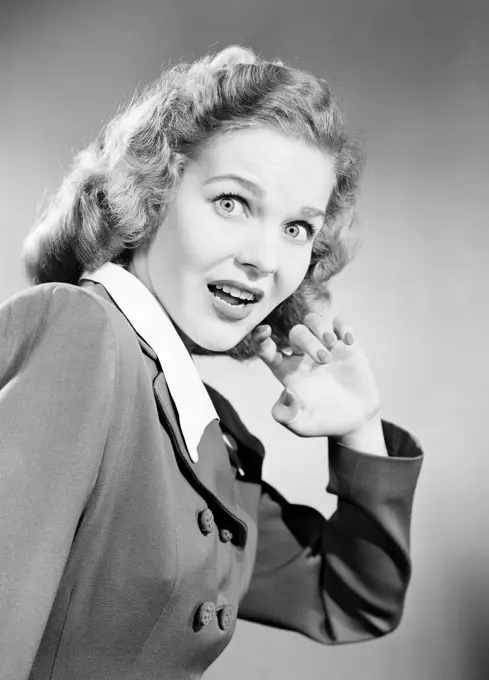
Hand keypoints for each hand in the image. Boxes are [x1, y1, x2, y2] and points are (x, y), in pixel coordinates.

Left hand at [251, 313, 383, 444]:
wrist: (355, 422)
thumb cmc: (324, 423)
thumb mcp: (301, 426)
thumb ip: (286, 415)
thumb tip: (286, 392)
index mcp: (287, 371)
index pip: (266, 349)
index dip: (259, 337)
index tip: (264, 330)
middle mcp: (302, 356)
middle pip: (295, 332)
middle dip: (307, 341)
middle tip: (323, 359)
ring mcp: (325, 348)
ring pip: (312, 321)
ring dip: (320, 329)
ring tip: (331, 345)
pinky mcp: (346, 347)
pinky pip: (339, 323)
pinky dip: (342, 326)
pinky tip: (348, 341)